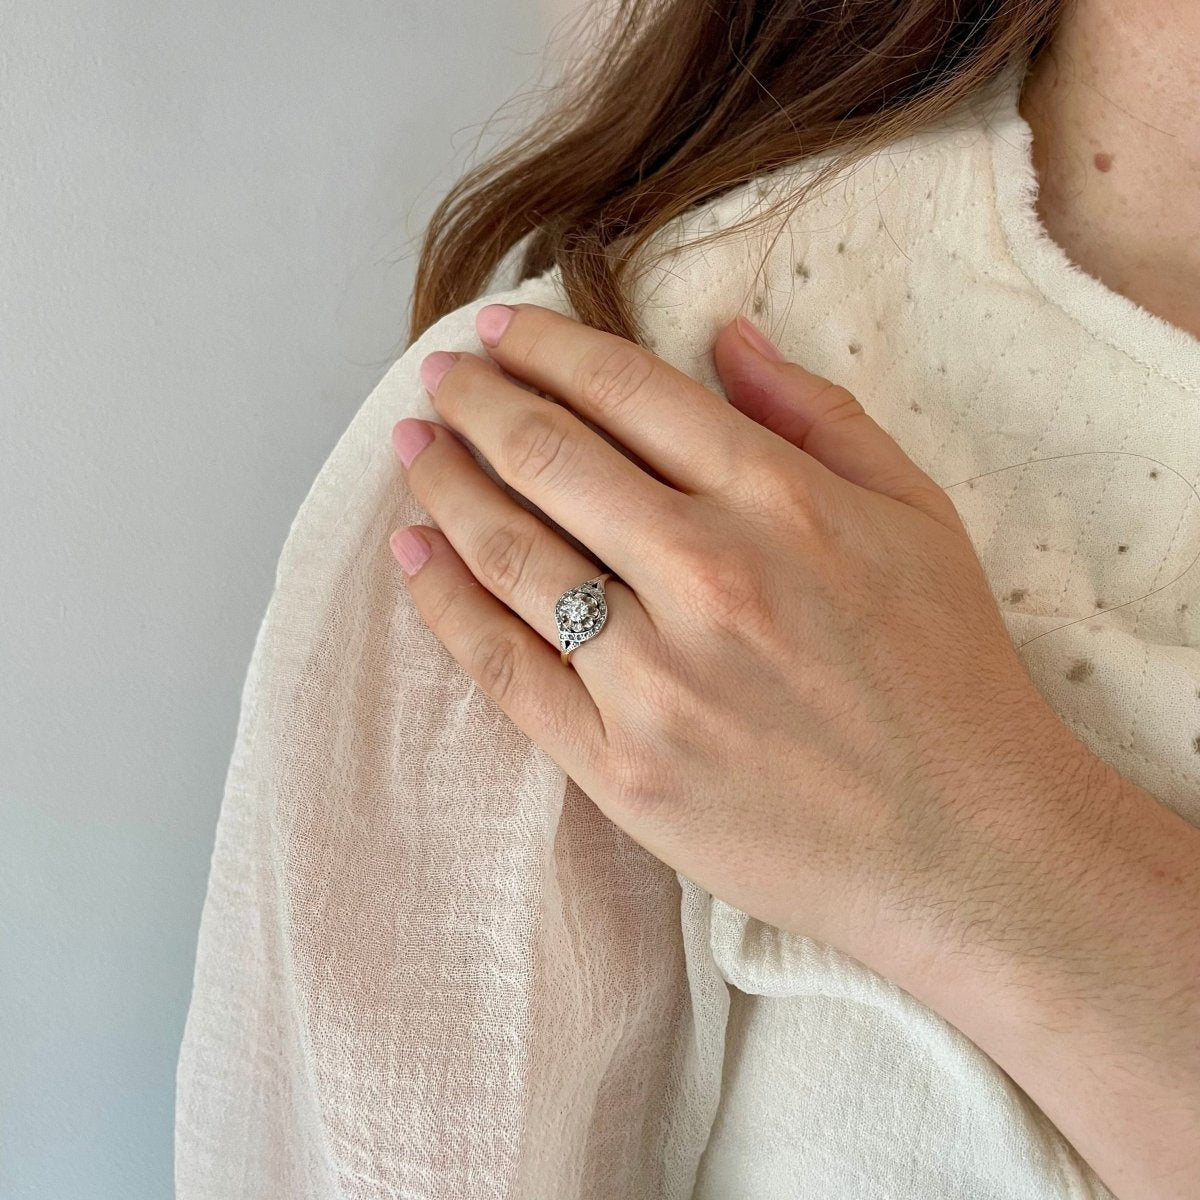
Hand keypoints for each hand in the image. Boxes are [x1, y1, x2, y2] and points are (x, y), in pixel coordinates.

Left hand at [388, 301, 1088, 992]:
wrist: (964, 845)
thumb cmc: (948, 675)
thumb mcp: (916, 515)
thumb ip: (818, 414)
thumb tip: (728, 337)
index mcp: (780, 501)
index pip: (629, 393)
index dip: (549, 349)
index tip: (501, 328)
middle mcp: (707, 575)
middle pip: (551, 459)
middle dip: (479, 402)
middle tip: (441, 374)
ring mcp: (655, 678)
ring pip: (511, 554)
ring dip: (446, 485)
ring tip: (414, 448)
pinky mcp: (619, 765)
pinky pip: (505, 667)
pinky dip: (444, 601)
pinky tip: (412, 550)